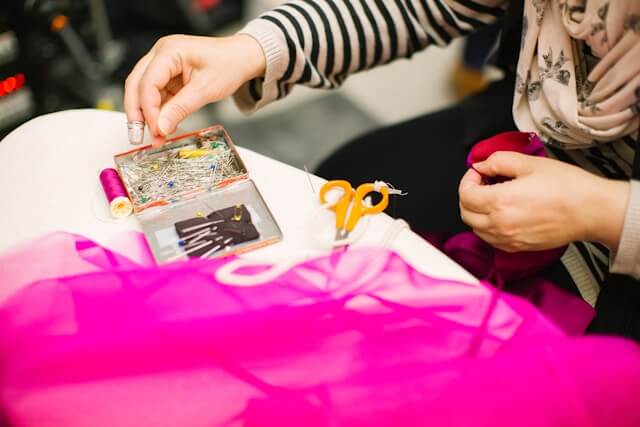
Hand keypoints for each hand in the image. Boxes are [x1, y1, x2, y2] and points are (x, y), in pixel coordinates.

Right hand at [124, 34, 265, 146]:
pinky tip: (161, 127)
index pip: (148, 82)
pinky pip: (156, 95)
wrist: (242, 58)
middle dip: (137, 112)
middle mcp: (161, 54)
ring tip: (155, 136)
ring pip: (143, 91)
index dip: (148, 109)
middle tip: (138, 136)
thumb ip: (180, 108)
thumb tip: (161, 127)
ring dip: (147, 115)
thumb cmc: (228, 64)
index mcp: (169, 51)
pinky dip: (157, 112)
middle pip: (136, 84)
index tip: (155, 129)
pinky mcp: (168, 76)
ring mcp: (163, 65)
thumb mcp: (205, 89)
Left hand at [458, 151, 628, 251]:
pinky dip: (487, 227)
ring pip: (475, 228)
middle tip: (483, 183)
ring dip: (476, 212)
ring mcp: (508, 239)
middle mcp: (500, 224)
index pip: (465, 194)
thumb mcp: (530, 163)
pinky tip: (501, 214)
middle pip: (465, 212)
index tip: (478, 172)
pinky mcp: (517, 247)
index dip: (468, 179)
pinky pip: (490, 239)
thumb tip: (481, 165)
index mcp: (500, 201)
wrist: (592, 211)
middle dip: (469, 195)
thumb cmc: (568, 187)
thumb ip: (499, 161)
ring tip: (493, 197)